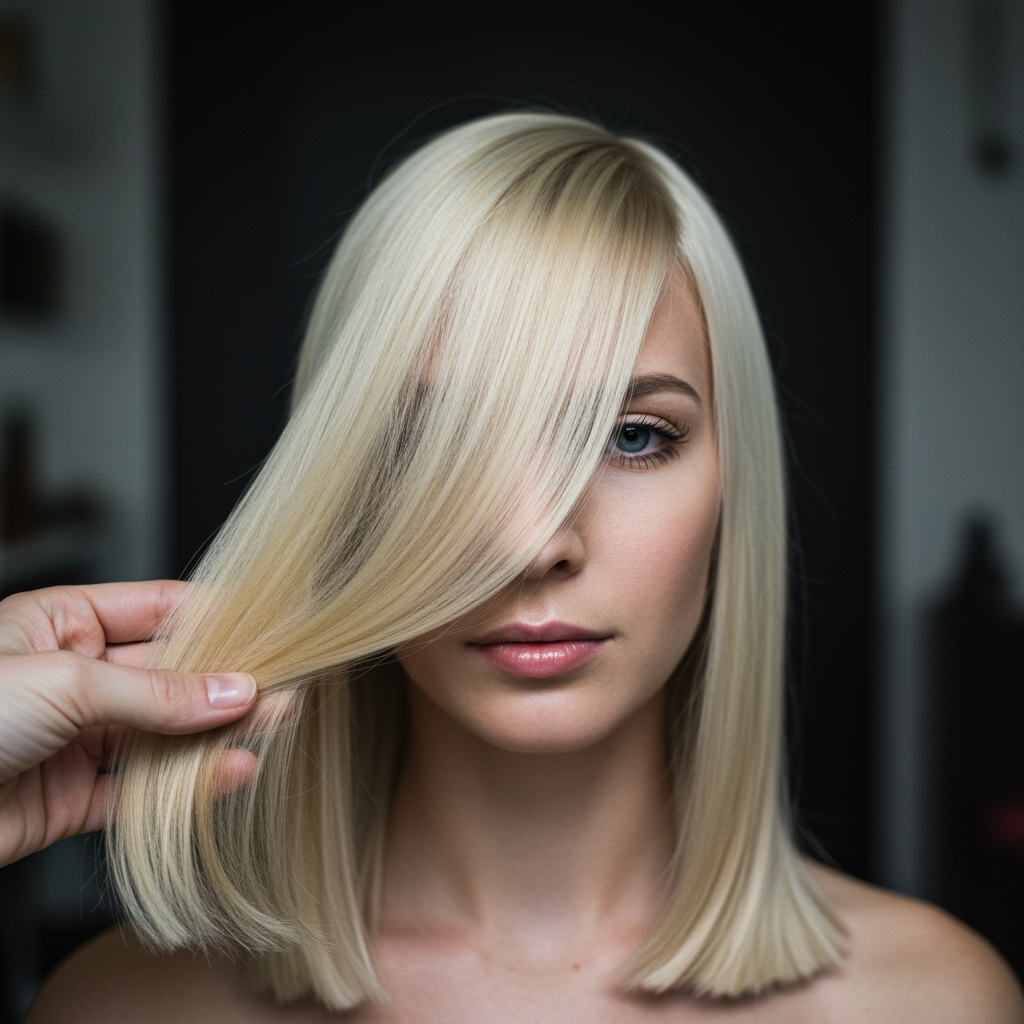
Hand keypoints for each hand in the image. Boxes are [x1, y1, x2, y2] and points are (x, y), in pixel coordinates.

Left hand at [0, 581, 256, 867]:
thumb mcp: (65, 684)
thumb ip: (157, 692)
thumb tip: (233, 690)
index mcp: (63, 623)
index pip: (160, 610)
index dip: (219, 618)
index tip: (272, 630)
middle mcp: (74, 677)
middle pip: (170, 674)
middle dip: (227, 681)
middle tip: (286, 686)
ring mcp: (74, 739)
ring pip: (163, 733)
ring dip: (217, 734)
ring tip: (274, 727)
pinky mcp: (70, 798)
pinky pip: (141, 789)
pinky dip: (187, 786)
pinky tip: (230, 774)